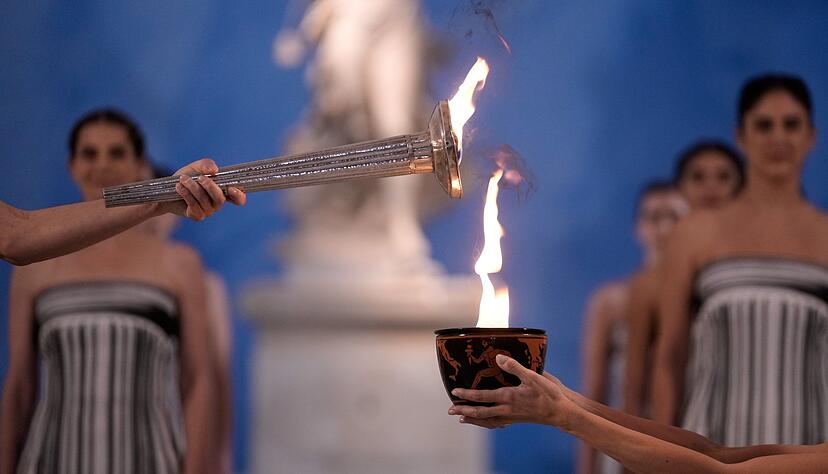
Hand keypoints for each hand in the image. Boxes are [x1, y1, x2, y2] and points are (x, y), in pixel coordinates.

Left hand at [161, 158, 246, 220]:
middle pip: (220, 199)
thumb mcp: (196, 167)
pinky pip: (194, 206)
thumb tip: (214, 170)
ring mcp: (208, 211)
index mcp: (223, 191)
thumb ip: (206, 165)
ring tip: (183, 179)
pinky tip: (179, 187)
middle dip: (210, 187)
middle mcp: (217, 203)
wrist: (168, 189)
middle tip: (200, 178)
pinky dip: (186, 195)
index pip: (238, 198)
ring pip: (204, 201)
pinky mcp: (196, 216)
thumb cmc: (187, 177)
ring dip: (193, 188)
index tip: (232, 189)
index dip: (239, 196)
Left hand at [447, 355, 576, 429]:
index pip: (482, 397)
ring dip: (474, 419)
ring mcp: (512, 416)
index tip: (455, 392)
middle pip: (480, 412)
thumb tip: (499, 357)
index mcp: (508, 397)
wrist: (561, 413)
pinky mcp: (517, 419)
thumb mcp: (533, 376)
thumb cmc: (548, 394)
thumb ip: (515, 367)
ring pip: (488, 420)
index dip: (467, 395)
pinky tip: (486, 422)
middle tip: (450, 410)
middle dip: (464, 410)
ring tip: (462, 418)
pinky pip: (497, 423)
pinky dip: (488, 423)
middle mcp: (507, 409)